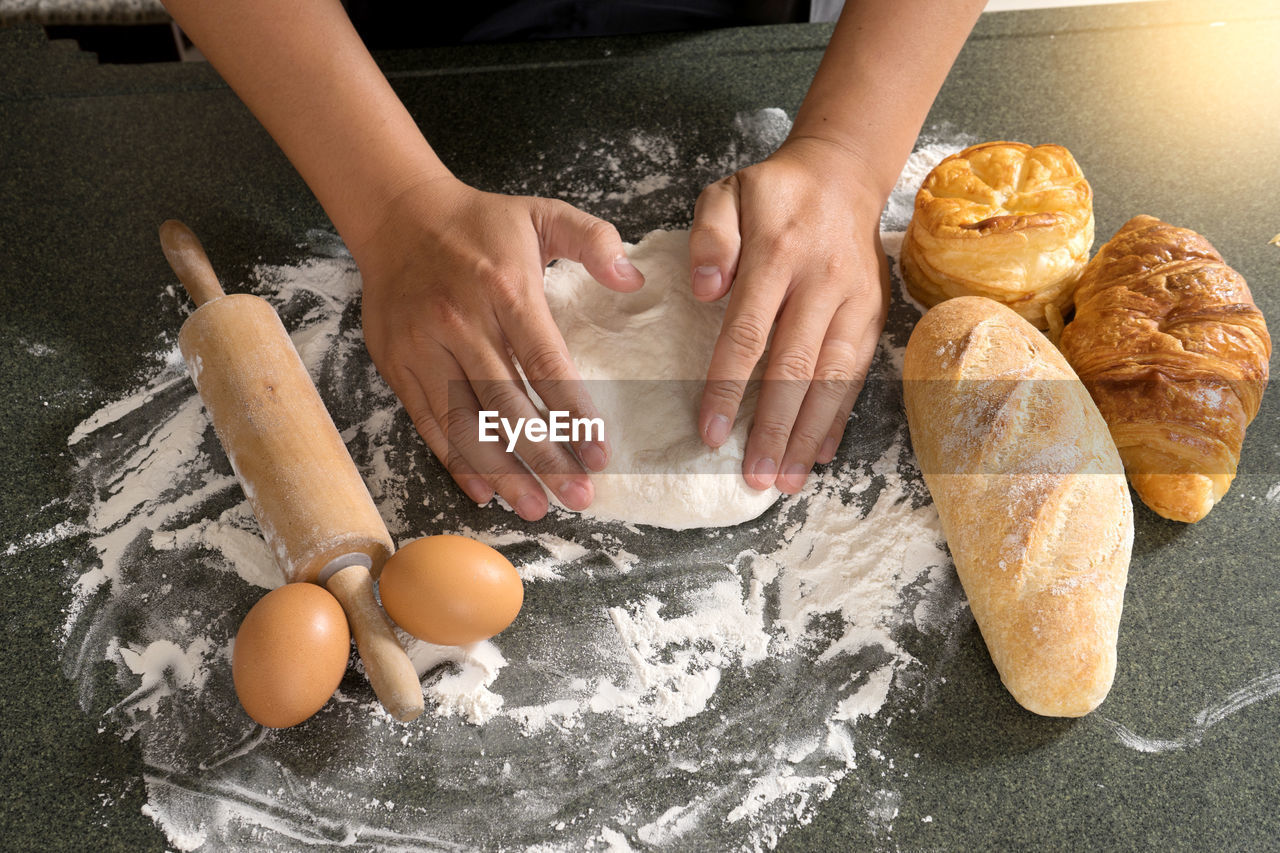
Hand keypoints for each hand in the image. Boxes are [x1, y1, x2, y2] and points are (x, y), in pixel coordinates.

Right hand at [355, 175, 643, 520]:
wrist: (397, 214)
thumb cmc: (480, 223)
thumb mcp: (543, 212)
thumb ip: (593, 239)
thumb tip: (633, 275)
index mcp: (505, 290)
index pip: (546, 364)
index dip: (574, 415)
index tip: (600, 455)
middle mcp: (462, 323)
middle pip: (507, 406)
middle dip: (546, 460)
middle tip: (578, 497)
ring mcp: (424, 347)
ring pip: (465, 424)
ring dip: (501, 473)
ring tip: (534, 508)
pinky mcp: (398, 364)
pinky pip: (428, 422)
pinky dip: (455, 461)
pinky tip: (484, 491)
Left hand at [690, 136, 889, 494]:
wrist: (842, 174)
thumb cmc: (772, 193)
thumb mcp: (727, 193)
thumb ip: (711, 237)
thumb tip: (706, 290)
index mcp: (778, 253)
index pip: (748, 333)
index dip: (727, 387)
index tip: (709, 432)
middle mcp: (822, 283)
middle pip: (795, 368)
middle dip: (773, 428)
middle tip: (754, 478)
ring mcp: (855, 302)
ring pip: (831, 379)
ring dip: (808, 434)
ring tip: (786, 480)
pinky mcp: (874, 315)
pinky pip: (856, 374)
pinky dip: (839, 417)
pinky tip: (820, 453)